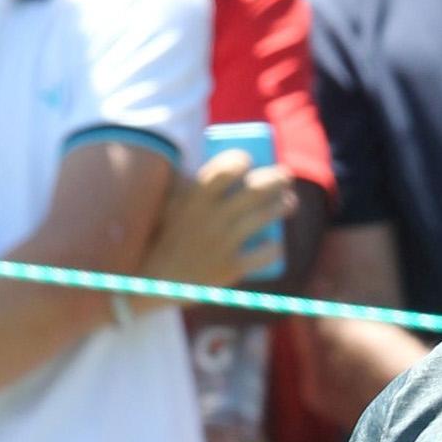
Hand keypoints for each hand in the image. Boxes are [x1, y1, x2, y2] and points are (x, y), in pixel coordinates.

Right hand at [143, 150, 296, 300]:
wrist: (152, 282)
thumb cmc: (163, 237)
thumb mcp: (167, 205)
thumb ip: (183, 182)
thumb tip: (206, 159)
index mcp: (193, 199)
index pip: (224, 169)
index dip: (241, 160)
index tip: (249, 160)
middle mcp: (210, 218)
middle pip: (255, 190)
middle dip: (278, 178)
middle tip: (285, 175)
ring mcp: (222, 243)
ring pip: (265, 216)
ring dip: (285, 205)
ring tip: (289, 202)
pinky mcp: (230, 268)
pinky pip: (265, 253)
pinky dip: (275, 247)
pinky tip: (277, 243)